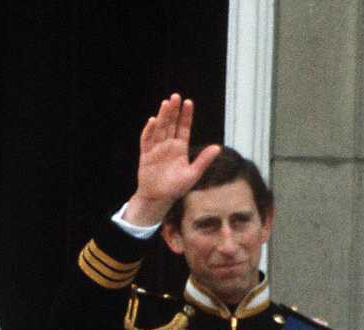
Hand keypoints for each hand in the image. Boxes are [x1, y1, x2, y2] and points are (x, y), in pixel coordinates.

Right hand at [123, 93, 221, 225]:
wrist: (158, 199)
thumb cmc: (176, 188)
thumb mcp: (193, 174)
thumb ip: (203, 160)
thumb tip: (218, 147)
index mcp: (180, 148)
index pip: (184, 128)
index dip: (186, 116)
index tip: (188, 102)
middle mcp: (168, 146)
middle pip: (171, 124)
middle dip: (173, 111)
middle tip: (176, 96)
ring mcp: (156, 149)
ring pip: (160, 129)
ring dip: (162, 116)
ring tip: (166, 103)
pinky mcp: (146, 155)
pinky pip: (147, 140)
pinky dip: (149, 131)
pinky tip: (153, 121)